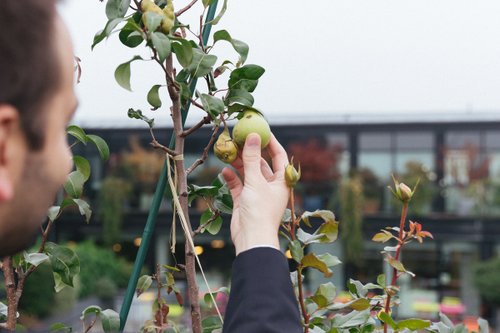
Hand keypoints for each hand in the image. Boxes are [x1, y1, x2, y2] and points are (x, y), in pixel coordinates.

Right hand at [221, 133, 289, 254]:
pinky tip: (224, 170)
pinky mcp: (245, 201)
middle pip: (261, 163)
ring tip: (228, 151)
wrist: (252, 239)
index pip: (279, 156)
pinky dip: (231, 178)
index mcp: (281, 181)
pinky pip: (238, 185)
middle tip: (238, 138)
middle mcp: (271, 186)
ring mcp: (257, 193)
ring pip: (248, 173)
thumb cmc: (260, 211)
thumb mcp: (256, 182)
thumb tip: (253, 136)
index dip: (271, 143)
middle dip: (250, 151)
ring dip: (238, 163)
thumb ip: (251, 158)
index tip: (261, 130)